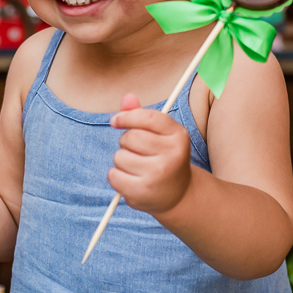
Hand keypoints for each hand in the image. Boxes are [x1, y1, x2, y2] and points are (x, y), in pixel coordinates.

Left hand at [108, 93, 191, 214]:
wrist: (179, 195)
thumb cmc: (165, 158)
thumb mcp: (160, 135)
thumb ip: (142, 115)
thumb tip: (127, 97)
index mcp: (178, 135)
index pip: (147, 117)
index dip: (126, 116)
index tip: (115, 121)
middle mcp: (172, 154)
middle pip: (130, 137)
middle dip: (126, 142)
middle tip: (137, 152)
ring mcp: (158, 174)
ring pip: (119, 156)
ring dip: (122, 161)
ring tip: (137, 168)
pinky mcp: (143, 191)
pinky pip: (113, 175)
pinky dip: (116, 176)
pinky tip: (131, 180)